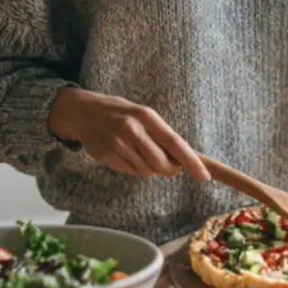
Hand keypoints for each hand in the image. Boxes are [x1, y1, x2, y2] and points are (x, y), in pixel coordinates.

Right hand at [48, 88, 210, 182]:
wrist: (84, 111)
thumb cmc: (121, 114)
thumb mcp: (142, 115)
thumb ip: (159, 135)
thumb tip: (180, 161)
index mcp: (147, 116)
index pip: (174, 142)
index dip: (191, 161)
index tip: (204, 176)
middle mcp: (132, 129)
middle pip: (160, 163)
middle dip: (168, 170)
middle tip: (169, 167)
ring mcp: (117, 142)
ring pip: (145, 171)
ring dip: (148, 168)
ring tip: (138, 152)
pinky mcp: (105, 154)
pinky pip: (129, 171)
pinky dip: (132, 168)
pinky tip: (124, 153)